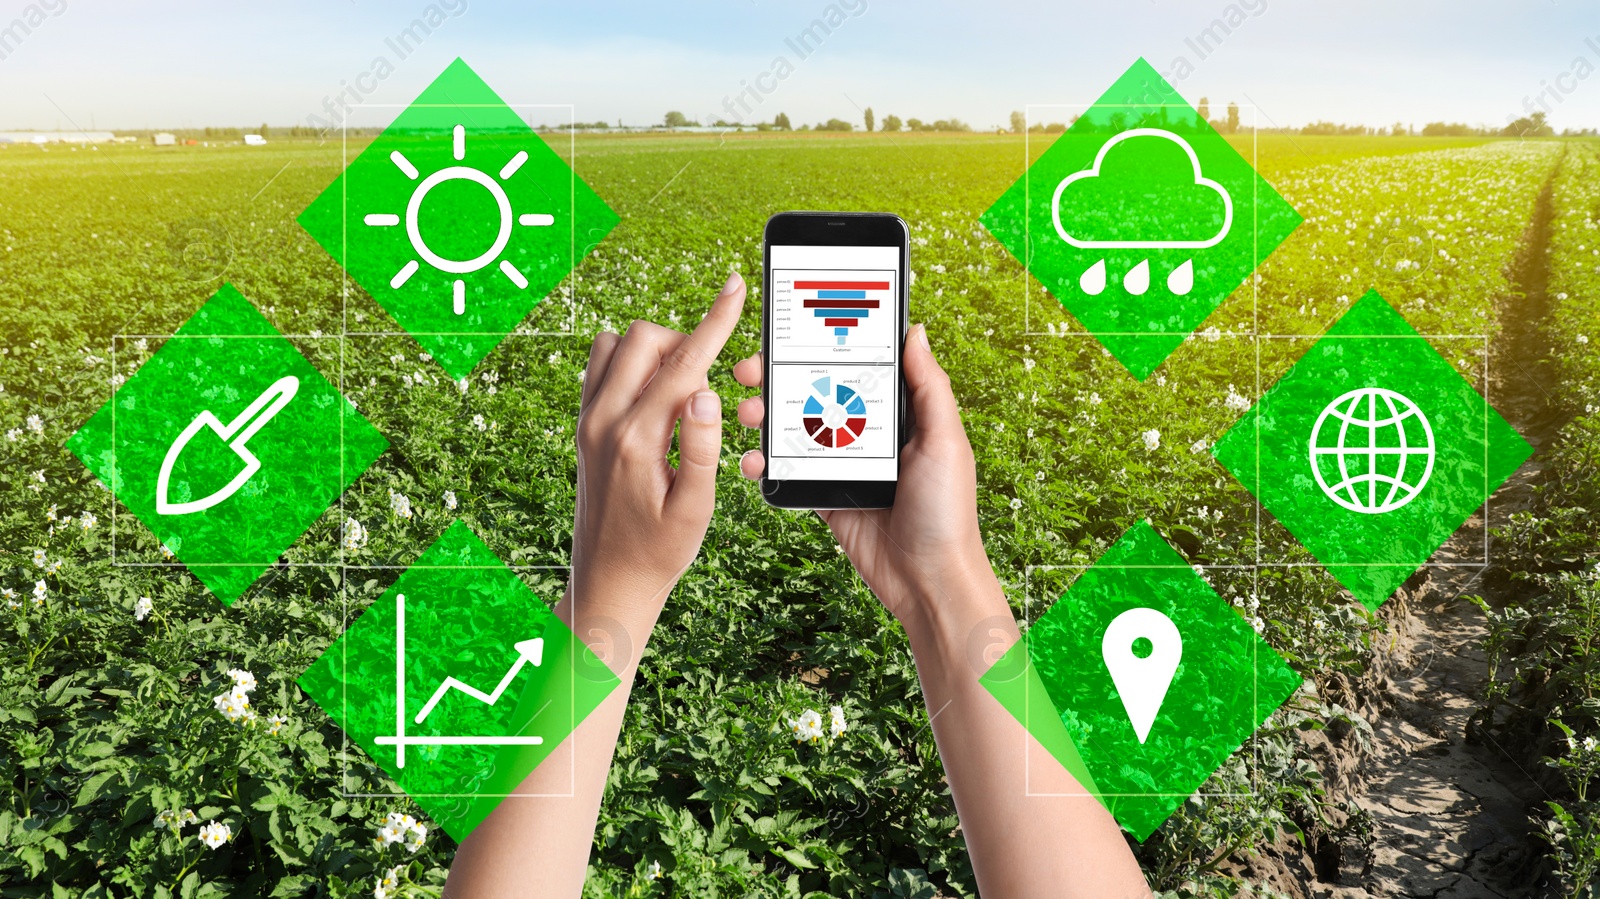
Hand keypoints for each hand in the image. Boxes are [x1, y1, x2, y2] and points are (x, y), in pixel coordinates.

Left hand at [572, 270, 745, 613]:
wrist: (608, 580)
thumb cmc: (660, 551)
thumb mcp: (694, 510)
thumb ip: (702, 449)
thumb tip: (707, 394)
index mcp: (636, 439)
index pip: (683, 363)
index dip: (715, 321)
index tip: (735, 285)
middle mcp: (603, 420)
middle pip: (646, 338)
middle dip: (686, 346)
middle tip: (706, 396)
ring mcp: (587, 420)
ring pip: (619, 344)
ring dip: (656, 353)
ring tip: (680, 400)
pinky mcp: (582, 425)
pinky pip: (601, 365)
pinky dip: (631, 364)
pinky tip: (654, 399)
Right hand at [732, 324, 995, 627]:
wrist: (927, 581)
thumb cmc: (947, 510)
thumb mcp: (945, 441)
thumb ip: (930, 387)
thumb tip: (915, 332)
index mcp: (899, 414)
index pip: (856, 367)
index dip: (823, 346)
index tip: (790, 329)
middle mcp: (868, 433)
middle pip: (815, 392)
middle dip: (777, 376)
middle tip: (748, 370)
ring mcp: (842, 464)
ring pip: (794, 428)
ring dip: (764, 415)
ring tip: (747, 414)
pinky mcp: (823, 495)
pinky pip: (786, 472)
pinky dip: (764, 463)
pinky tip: (751, 461)